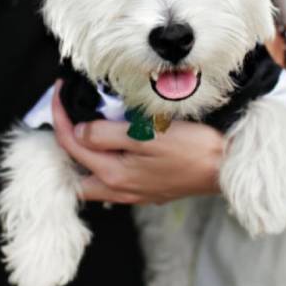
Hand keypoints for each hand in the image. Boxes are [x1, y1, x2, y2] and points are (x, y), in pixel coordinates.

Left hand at [52, 82, 223, 203]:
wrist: (226, 169)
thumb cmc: (193, 149)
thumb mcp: (148, 135)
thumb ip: (107, 135)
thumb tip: (79, 132)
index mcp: (114, 174)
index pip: (72, 144)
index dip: (60, 117)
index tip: (59, 93)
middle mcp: (120, 189)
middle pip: (77, 170)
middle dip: (65, 144)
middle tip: (66, 115)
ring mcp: (135, 192)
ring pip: (95, 180)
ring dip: (85, 158)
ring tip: (85, 131)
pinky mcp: (150, 191)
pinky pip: (115, 182)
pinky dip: (105, 164)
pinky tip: (115, 149)